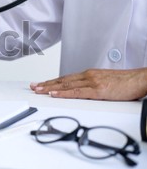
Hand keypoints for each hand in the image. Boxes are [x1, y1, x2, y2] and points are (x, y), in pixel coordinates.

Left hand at [31, 68, 146, 100]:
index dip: (52, 81)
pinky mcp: (97, 90)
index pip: (66, 78)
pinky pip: (77, 92)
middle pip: (62, 80)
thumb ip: (92, 87)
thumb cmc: (126, 83)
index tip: (41, 84)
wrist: (140, 79)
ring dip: (50, 87)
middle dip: (46, 83)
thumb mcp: (105, 83)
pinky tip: (54, 93)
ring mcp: (92, 82)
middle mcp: (88, 76)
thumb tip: (83, 93)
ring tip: (38, 90)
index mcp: (89, 75)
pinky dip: (63, 93)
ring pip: (66, 84)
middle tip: (33, 86)